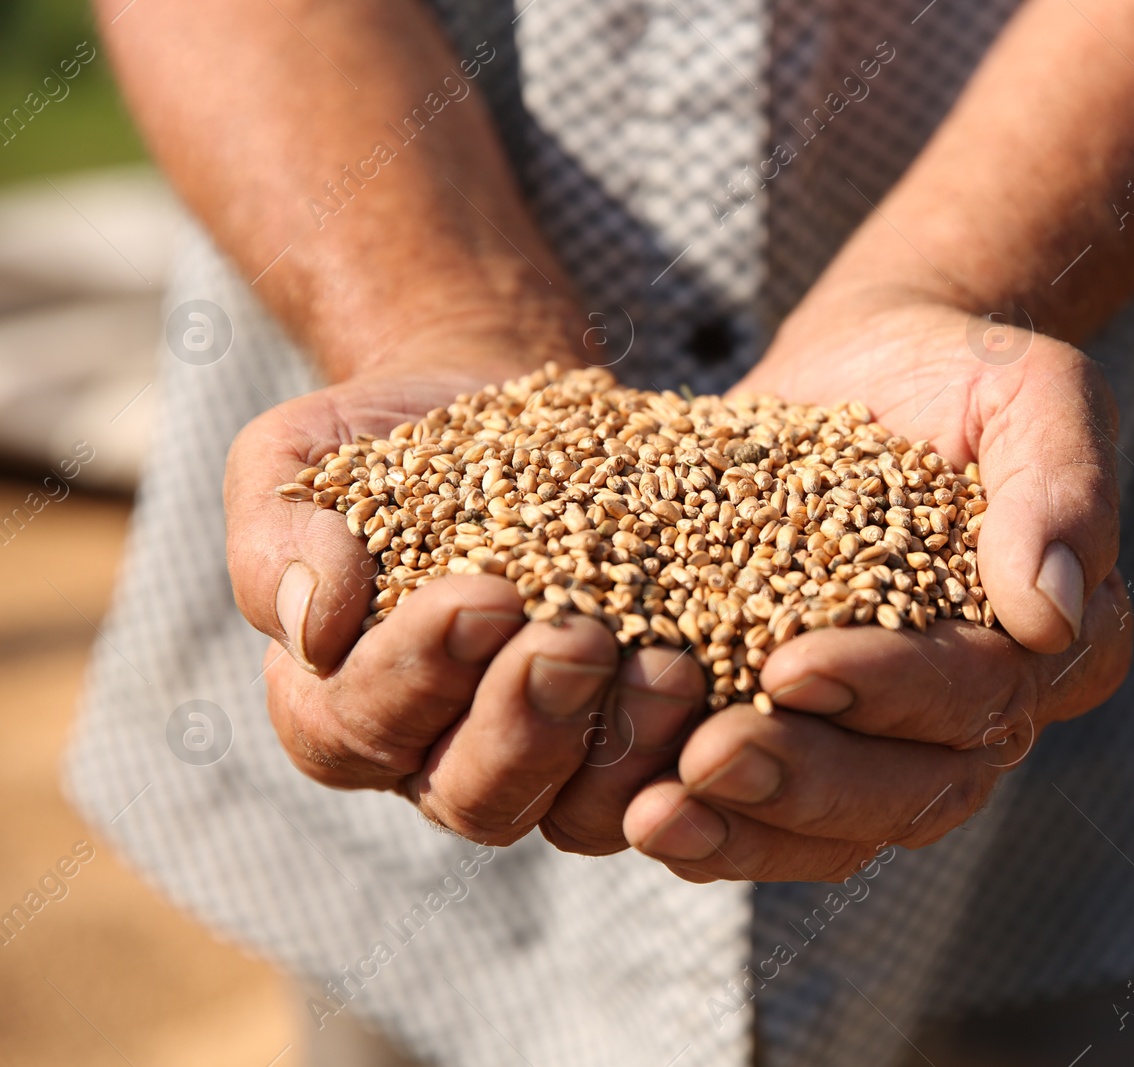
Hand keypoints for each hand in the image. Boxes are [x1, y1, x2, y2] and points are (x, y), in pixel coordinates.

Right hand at [227, 356, 703, 850]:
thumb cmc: (381, 442)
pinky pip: (664, 776)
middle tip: (578, 640)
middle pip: (474, 794)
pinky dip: (692, 738)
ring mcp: (545, 761)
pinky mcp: (628, 735)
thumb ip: (277, 537)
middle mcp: (437, 759)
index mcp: (336, 709)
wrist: (500, 413)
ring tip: (669, 668)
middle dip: (526, 723)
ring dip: (623, 748)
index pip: (356, 726)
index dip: (415, 673)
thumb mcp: (296, 459)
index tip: (481, 595)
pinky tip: (725, 674)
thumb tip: (311, 625)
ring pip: (576, 811)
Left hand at [621, 295, 1133, 880]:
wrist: (863, 369)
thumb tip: (1050, 617)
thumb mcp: (1031, 390)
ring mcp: (894, 740)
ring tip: (656, 814)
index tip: (791, 666)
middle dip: (808, 780)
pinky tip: (647, 818)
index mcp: (1057, 643)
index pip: (980, 694)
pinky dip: (718, 832)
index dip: (888, 691)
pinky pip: (780, 822)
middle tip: (708, 758)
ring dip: (750, 830)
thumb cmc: (955, 371)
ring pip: (843, 828)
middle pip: (914, 788)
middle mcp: (985, 713)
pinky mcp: (812, 737)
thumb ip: (1062, 485)